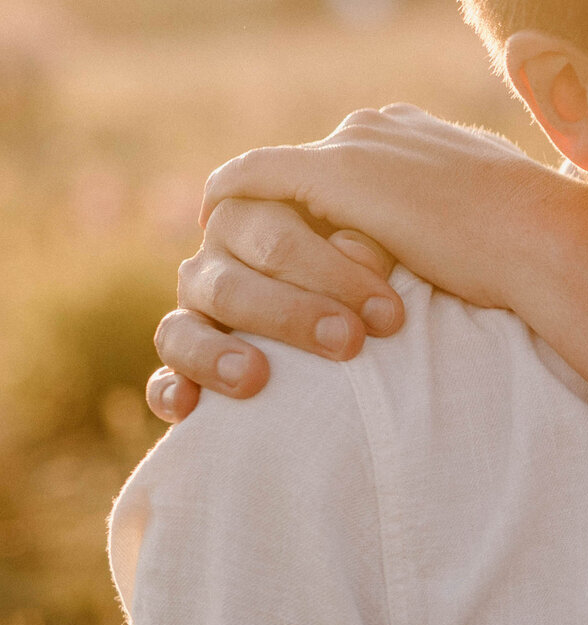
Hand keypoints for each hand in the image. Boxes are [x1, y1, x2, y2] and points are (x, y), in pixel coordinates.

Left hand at [149, 106, 573, 421]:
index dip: (336, 202)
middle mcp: (384, 126)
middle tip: (267, 257)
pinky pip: (250, 179)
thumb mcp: (504, 223)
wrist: (547, 243)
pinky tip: (211, 229)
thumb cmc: (542, 248)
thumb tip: (479, 246)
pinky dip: (227, 200)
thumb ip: (471, 218)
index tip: (323, 238)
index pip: (360, 159)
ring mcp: (357, 143)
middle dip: (294, 208)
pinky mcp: (333, 171)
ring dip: (264, 214)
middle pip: (315, 163)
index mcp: (425, 134)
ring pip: (282, 175)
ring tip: (241, 253)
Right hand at [149, 215, 401, 421]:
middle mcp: (214, 260)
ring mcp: (192, 311)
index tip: (388, 314)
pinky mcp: (184, 362)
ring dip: (217, 353)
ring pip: (182, 328)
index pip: (275, 237)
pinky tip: (186, 409)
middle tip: (349, 343)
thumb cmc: (374, 272)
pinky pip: (162, 377)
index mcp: (255, 215)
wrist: (363, 314)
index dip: (331, 274)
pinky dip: (170, 392)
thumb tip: (353, 250)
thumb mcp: (382, 243)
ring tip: (255, 377)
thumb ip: (367, 243)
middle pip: (232, 284)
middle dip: (293, 315)